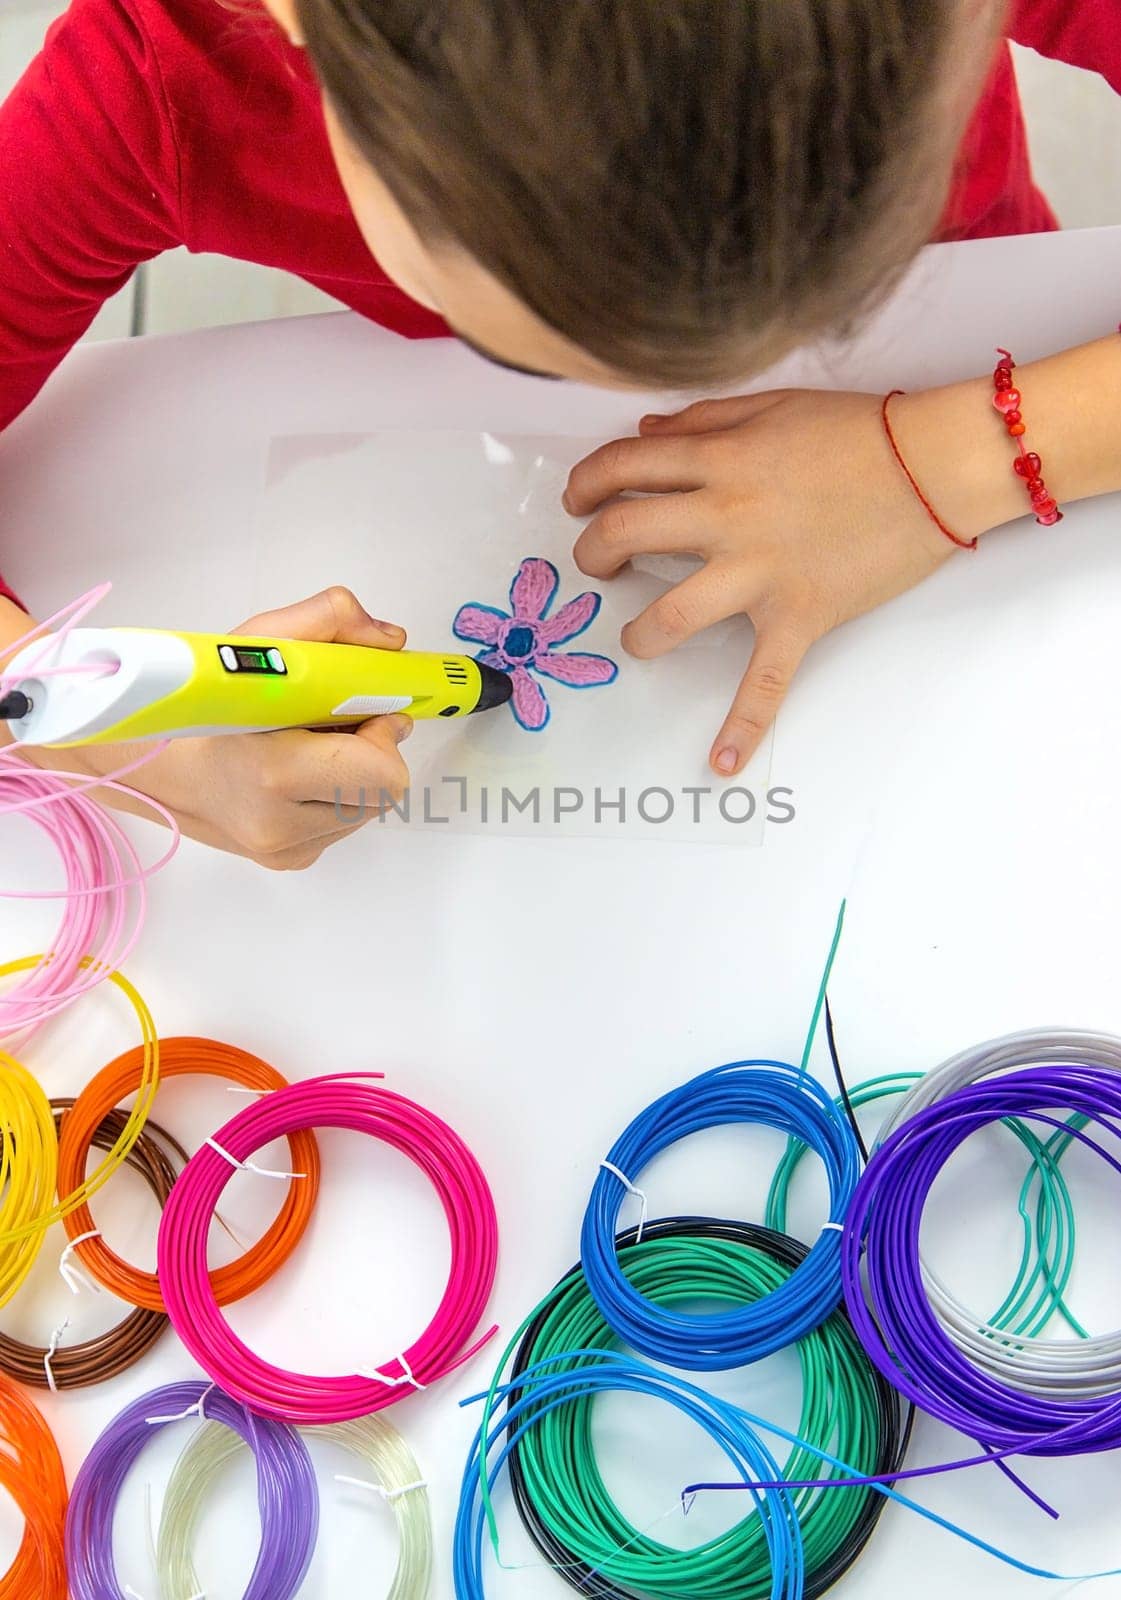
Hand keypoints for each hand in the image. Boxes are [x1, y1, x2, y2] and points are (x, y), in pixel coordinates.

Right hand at [30, 587, 413, 870]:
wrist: (147, 762)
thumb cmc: (197, 704)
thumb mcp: (257, 640)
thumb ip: (330, 622)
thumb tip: (390, 643)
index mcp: (273, 773)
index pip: (382, 773)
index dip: (381, 734)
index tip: (358, 708)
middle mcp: (279, 826)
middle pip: (383, 792)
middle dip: (372, 751)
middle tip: (333, 722)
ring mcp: (284, 850)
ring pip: (367, 808)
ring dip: (355, 774)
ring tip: (308, 746)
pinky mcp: (289, 860)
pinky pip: (343, 824)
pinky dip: (335, 794)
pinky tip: (298, 773)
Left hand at [565, 384, 1008, 774]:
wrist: (933, 465)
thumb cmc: (859, 432)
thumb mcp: (773, 405)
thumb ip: (702, 421)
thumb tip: (643, 435)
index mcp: (718, 460)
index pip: (622, 468)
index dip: (586, 483)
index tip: (579, 499)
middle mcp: (725, 516)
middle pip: (625, 534)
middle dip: (593, 552)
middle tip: (595, 564)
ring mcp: (758, 573)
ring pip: (669, 614)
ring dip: (637, 633)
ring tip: (633, 639)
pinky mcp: (797, 616)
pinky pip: (766, 681)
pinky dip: (744, 725)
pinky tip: (723, 763)